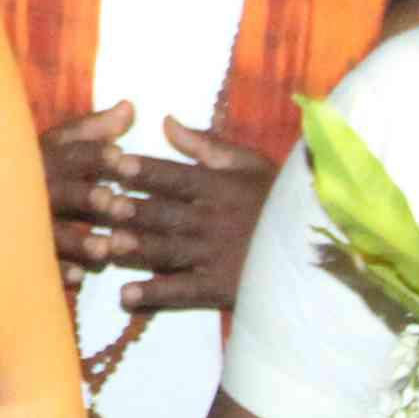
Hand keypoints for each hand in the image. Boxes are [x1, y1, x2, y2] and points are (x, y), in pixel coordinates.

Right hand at [37, 99, 140, 267]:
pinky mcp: (17, 253)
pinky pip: (36, 264)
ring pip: (50, 233)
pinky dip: (56, 271)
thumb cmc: (31, 168)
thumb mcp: (58, 143)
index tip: (124, 159)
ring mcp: (21, 223)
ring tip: (104, 250)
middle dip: (90, 199)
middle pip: (61, 192)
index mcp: (42, 159)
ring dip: (77, 242)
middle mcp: (31, 189)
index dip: (96, 155)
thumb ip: (94, 129)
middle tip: (121, 206)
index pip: (70, 154)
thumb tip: (131, 107)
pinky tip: (78, 278)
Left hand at [114, 116, 283, 316]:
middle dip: (132, 209)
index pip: (175, 177)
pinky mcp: (218, 288)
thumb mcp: (248, 163)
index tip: (115, 163)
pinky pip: (183, 292)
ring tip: (108, 246)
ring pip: (169, 250)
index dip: (145, 170)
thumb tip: (165, 121)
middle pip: (166, 214)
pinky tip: (126, 296)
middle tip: (100, 205)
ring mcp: (214, 256)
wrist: (318, 240)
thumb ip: (205, 145)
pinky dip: (155, 295)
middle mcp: (213, 220)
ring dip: (139, 248)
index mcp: (218, 187)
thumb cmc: (278, 197)